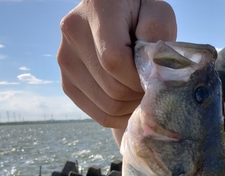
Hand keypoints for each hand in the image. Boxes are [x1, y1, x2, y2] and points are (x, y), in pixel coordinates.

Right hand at [57, 0, 176, 135]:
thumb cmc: (141, 14)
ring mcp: (66, 61)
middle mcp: (72, 33)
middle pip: (112, 88)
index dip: (138, 78)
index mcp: (95, 9)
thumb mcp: (157, 12)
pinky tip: (130, 103)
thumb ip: (157, 33)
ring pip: (107, 106)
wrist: (115, 17)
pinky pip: (99, 115)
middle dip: (138, 94)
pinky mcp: (67, 83)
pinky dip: (120, 116)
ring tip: (141, 91)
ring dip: (131, 106)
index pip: (114, 61)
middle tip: (150, 86)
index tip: (152, 75)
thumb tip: (150, 70)